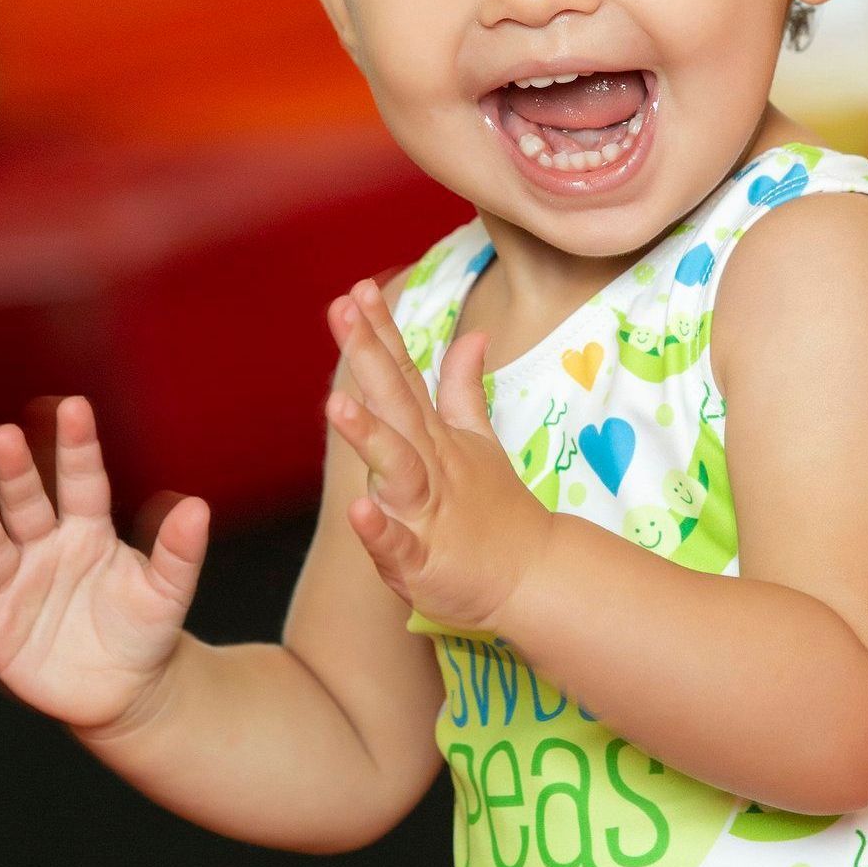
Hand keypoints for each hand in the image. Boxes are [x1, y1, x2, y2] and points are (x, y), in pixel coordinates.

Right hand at [0, 396, 208, 733]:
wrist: (128, 687)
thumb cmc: (147, 626)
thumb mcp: (169, 590)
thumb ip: (180, 551)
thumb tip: (196, 505)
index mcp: (88, 531)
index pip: (81, 482)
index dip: (76, 446)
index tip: (73, 405)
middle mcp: (45, 551)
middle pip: (28, 505)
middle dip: (16, 472)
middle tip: (2, 434)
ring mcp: (17, 591)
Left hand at [326, 278, 552, 635]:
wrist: (531, 577)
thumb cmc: (494, 508)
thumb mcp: (477, 440)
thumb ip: (464, 387)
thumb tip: (472, 334)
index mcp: (434, 435)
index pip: (404, 374)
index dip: (381, 332)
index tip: (358, 290)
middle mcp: (429, 462)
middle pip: (396, 402)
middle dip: (368, 356)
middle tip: (343, 311)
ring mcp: (427, 509)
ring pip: (396, 467)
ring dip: (369, 435)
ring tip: (336, 403)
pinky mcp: (424, 559)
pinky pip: (398, 543)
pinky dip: (379, 529)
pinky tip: (359, 510)